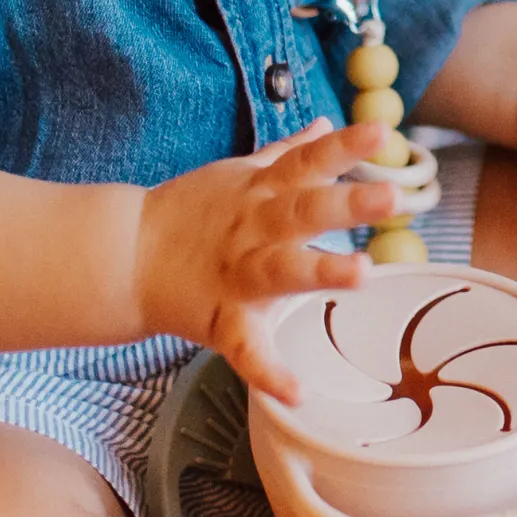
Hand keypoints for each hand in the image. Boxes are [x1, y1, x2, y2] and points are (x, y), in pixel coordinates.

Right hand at [134, 119, 384, 398]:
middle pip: (306, 211)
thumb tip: (325, 124)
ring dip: (322, 271)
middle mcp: (256, 229)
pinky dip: (270, 372)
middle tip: (392, 196)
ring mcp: (239, 274)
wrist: (124, 254)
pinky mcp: (222, 320)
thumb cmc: (194, 213)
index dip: (346, 146)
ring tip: (363, 274)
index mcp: (264, 192)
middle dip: (348, 204)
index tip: (384, 131)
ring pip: (284, 271)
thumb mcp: (241, 175)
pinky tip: (298, 393)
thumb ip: (289, 153)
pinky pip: (247, 349)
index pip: (310, 161)